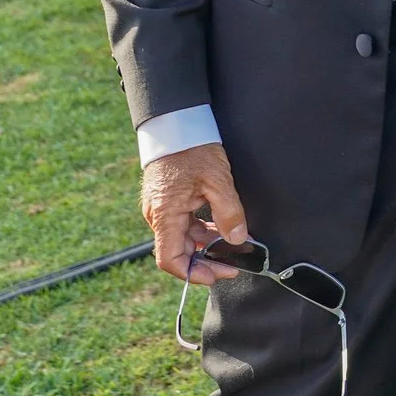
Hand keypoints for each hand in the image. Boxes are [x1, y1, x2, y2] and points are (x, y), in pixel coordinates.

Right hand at [142, 144, 248, 283]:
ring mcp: (160, 208)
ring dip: (205, 244)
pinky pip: (182, 224)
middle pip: (178, 252)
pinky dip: (200, 230)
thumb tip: (237, 240)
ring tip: (232, 243)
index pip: (171, 260)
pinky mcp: (166, 201)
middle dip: (205, 261)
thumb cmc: (192, 148)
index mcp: (165, 215)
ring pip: (182, 238)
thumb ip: (229, 213)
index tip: (220, 273)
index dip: (195, 273)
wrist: (175, 122)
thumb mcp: (217, 180)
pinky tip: (219, 227)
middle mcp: (157, 216)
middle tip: (232, 262)